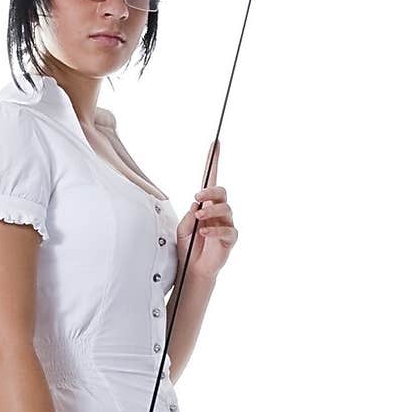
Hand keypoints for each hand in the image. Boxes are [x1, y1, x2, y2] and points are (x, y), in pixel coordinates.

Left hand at [174, 138, 237, 282]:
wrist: (192, 269)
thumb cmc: (187, 246)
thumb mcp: (182, 227)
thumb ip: (189, 215)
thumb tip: (197, 205)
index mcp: (206, 205)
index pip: (211, 179)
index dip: (213, 161)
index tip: (215, 143)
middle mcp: (219, 212)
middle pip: (221, 192)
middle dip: (210, 192)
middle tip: (197, 198)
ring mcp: (226, 224)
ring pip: (226, 209)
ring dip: (211, 211)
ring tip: (198, 219)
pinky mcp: (230, 239)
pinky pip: (227, 230)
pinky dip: (214, 230)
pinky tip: (203, 232)